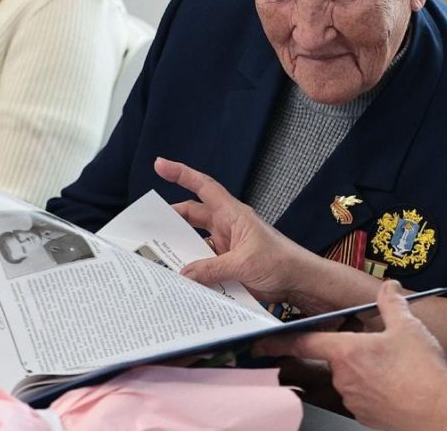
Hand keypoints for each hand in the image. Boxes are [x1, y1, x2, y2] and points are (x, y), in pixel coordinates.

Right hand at [154, 157, 318, 303]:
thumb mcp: (244, 264)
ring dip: (180, 250)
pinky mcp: (228, 265)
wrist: (301, 281)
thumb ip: (212, 269)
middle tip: (145, 227)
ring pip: (195, 242)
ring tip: (156, 258)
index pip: (203, 187)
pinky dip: (192, 270)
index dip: (182, 174)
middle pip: (191, 216)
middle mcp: (227, 227)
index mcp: (232, 215)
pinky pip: (203, 264)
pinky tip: (180, 281)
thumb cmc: (282, 262)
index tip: (160, 164)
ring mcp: (226, 246)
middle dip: (169, 219)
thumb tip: (183, 274)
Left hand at [257, 281, 446, 429]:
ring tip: (393, 367)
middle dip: (349, 353)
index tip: (263, 340)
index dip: (280, 340)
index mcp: (347, 352)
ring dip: (363, 371)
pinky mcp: (365, 416)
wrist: (439, 411)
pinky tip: (395, 385)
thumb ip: (392, 303)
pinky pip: (361, 397)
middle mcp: (343, 378)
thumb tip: (388, 288)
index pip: (304, 342)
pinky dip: (373, 389)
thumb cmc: (423, 372)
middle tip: (375, 350)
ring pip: (349, 379)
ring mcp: (352, 400)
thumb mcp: (408, 327)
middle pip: (333, 360)